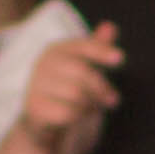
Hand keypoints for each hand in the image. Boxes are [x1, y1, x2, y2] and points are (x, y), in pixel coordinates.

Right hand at [11, 21, 123, 152]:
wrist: (42, 127)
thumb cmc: (67, 94)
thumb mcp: (85, 70)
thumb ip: (97, 49)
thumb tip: (110, 26)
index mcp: (56, 50)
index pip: (82, 46)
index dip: (101, 51)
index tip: (120, 58)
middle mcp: (43, 63)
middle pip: (82, 72)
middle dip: (101, 88)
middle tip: (114, 100)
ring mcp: (36, 85)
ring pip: (76, 94)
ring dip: (91, 105)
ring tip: (90, 109)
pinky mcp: (34, 108)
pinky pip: (67, 113)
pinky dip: (78, 118)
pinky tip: (76, 119)